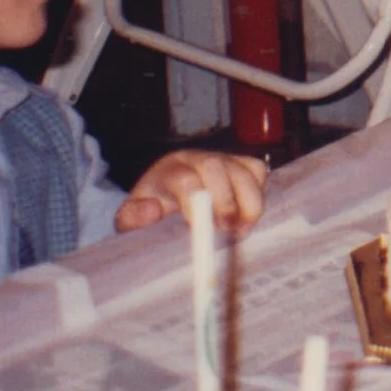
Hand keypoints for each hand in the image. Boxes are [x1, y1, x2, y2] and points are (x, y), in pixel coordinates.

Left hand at [117, 149, 267, 232]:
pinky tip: (248, 216)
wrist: (164, 197)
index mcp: (169, 169)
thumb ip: (133, 218)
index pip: (185, 179)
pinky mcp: (242, 164)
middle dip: (226, 201)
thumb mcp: (132, 219)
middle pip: (217, 167)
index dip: (196, 203)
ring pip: (245, 169)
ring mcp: (224, 158)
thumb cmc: (150, 211)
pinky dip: (259, 193)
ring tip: (242, 230)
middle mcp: (198, 158)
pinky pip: (259, 171)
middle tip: (228, 231)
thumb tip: (150, 210)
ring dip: (249, 201)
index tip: (203, 230)